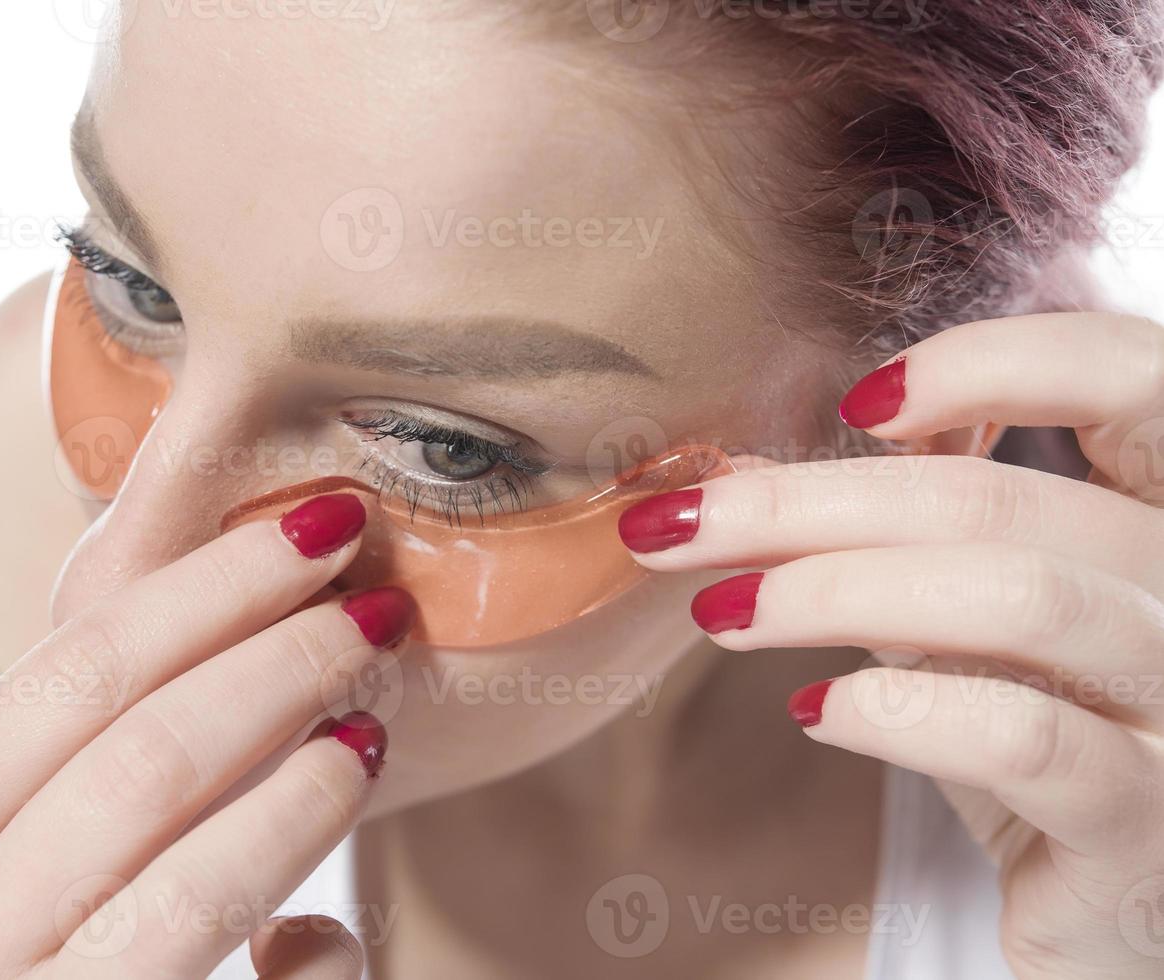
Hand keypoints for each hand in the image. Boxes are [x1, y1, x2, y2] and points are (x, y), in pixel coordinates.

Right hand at [0, 492, 413, 978]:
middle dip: (275, 657)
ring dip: (302, 767)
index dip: (208, 586)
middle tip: (371, 607)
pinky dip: (303, 903)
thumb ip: (102, 760)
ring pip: (185, 856)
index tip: (313, 529)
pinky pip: (235, 959)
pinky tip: (335, 861)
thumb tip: (251, 621)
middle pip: (139, 747)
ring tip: (372, 712)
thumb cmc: (48, 956)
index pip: (74, 671)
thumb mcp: (32, 853)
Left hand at [619, 313, 1163, 977]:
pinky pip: (1022, 738)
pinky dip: (896, 711)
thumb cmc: (1037, 734)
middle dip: (810, 501)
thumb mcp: (976, 612)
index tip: (858, 402)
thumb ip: (913, 527)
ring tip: (723, 610)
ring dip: (831, 591)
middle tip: (684, 523)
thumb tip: (765, 459)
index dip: (998, 360)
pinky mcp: (1149, 824)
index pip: (1134, 378)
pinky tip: (814, 710)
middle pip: (1004, 501)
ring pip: (1014, 599)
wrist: (1104, 909)